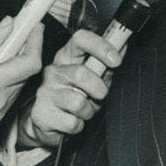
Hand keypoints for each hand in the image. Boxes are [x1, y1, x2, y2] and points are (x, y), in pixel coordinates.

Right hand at [0, 17, 42, 142]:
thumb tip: (7, 24)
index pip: (30, 63)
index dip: (36, 42)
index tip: (34, 27)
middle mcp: (1, 101)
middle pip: (26, 73)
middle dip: (24, 52)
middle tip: (13, 37)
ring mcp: (0, 114)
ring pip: (18, 86)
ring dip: (13, 70)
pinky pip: (8, 99)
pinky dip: (5, 85)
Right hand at [15, 29, 120, 149]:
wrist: (48, 123)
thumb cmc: (74, 97)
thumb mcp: (93, 79)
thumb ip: (106, 65)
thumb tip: (124, 44)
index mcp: (66, 58)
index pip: (80, 39)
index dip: (100, 46)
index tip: (116, 60)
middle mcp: (53, 72)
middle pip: (80, 73)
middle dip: (98, 88)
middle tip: (99, 96)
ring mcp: (44, 93)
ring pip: (77, 102)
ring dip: (88, 111)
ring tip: (83, 111)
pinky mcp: (41, 114)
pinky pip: (72, 123)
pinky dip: (79, 126)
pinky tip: (72, 121)